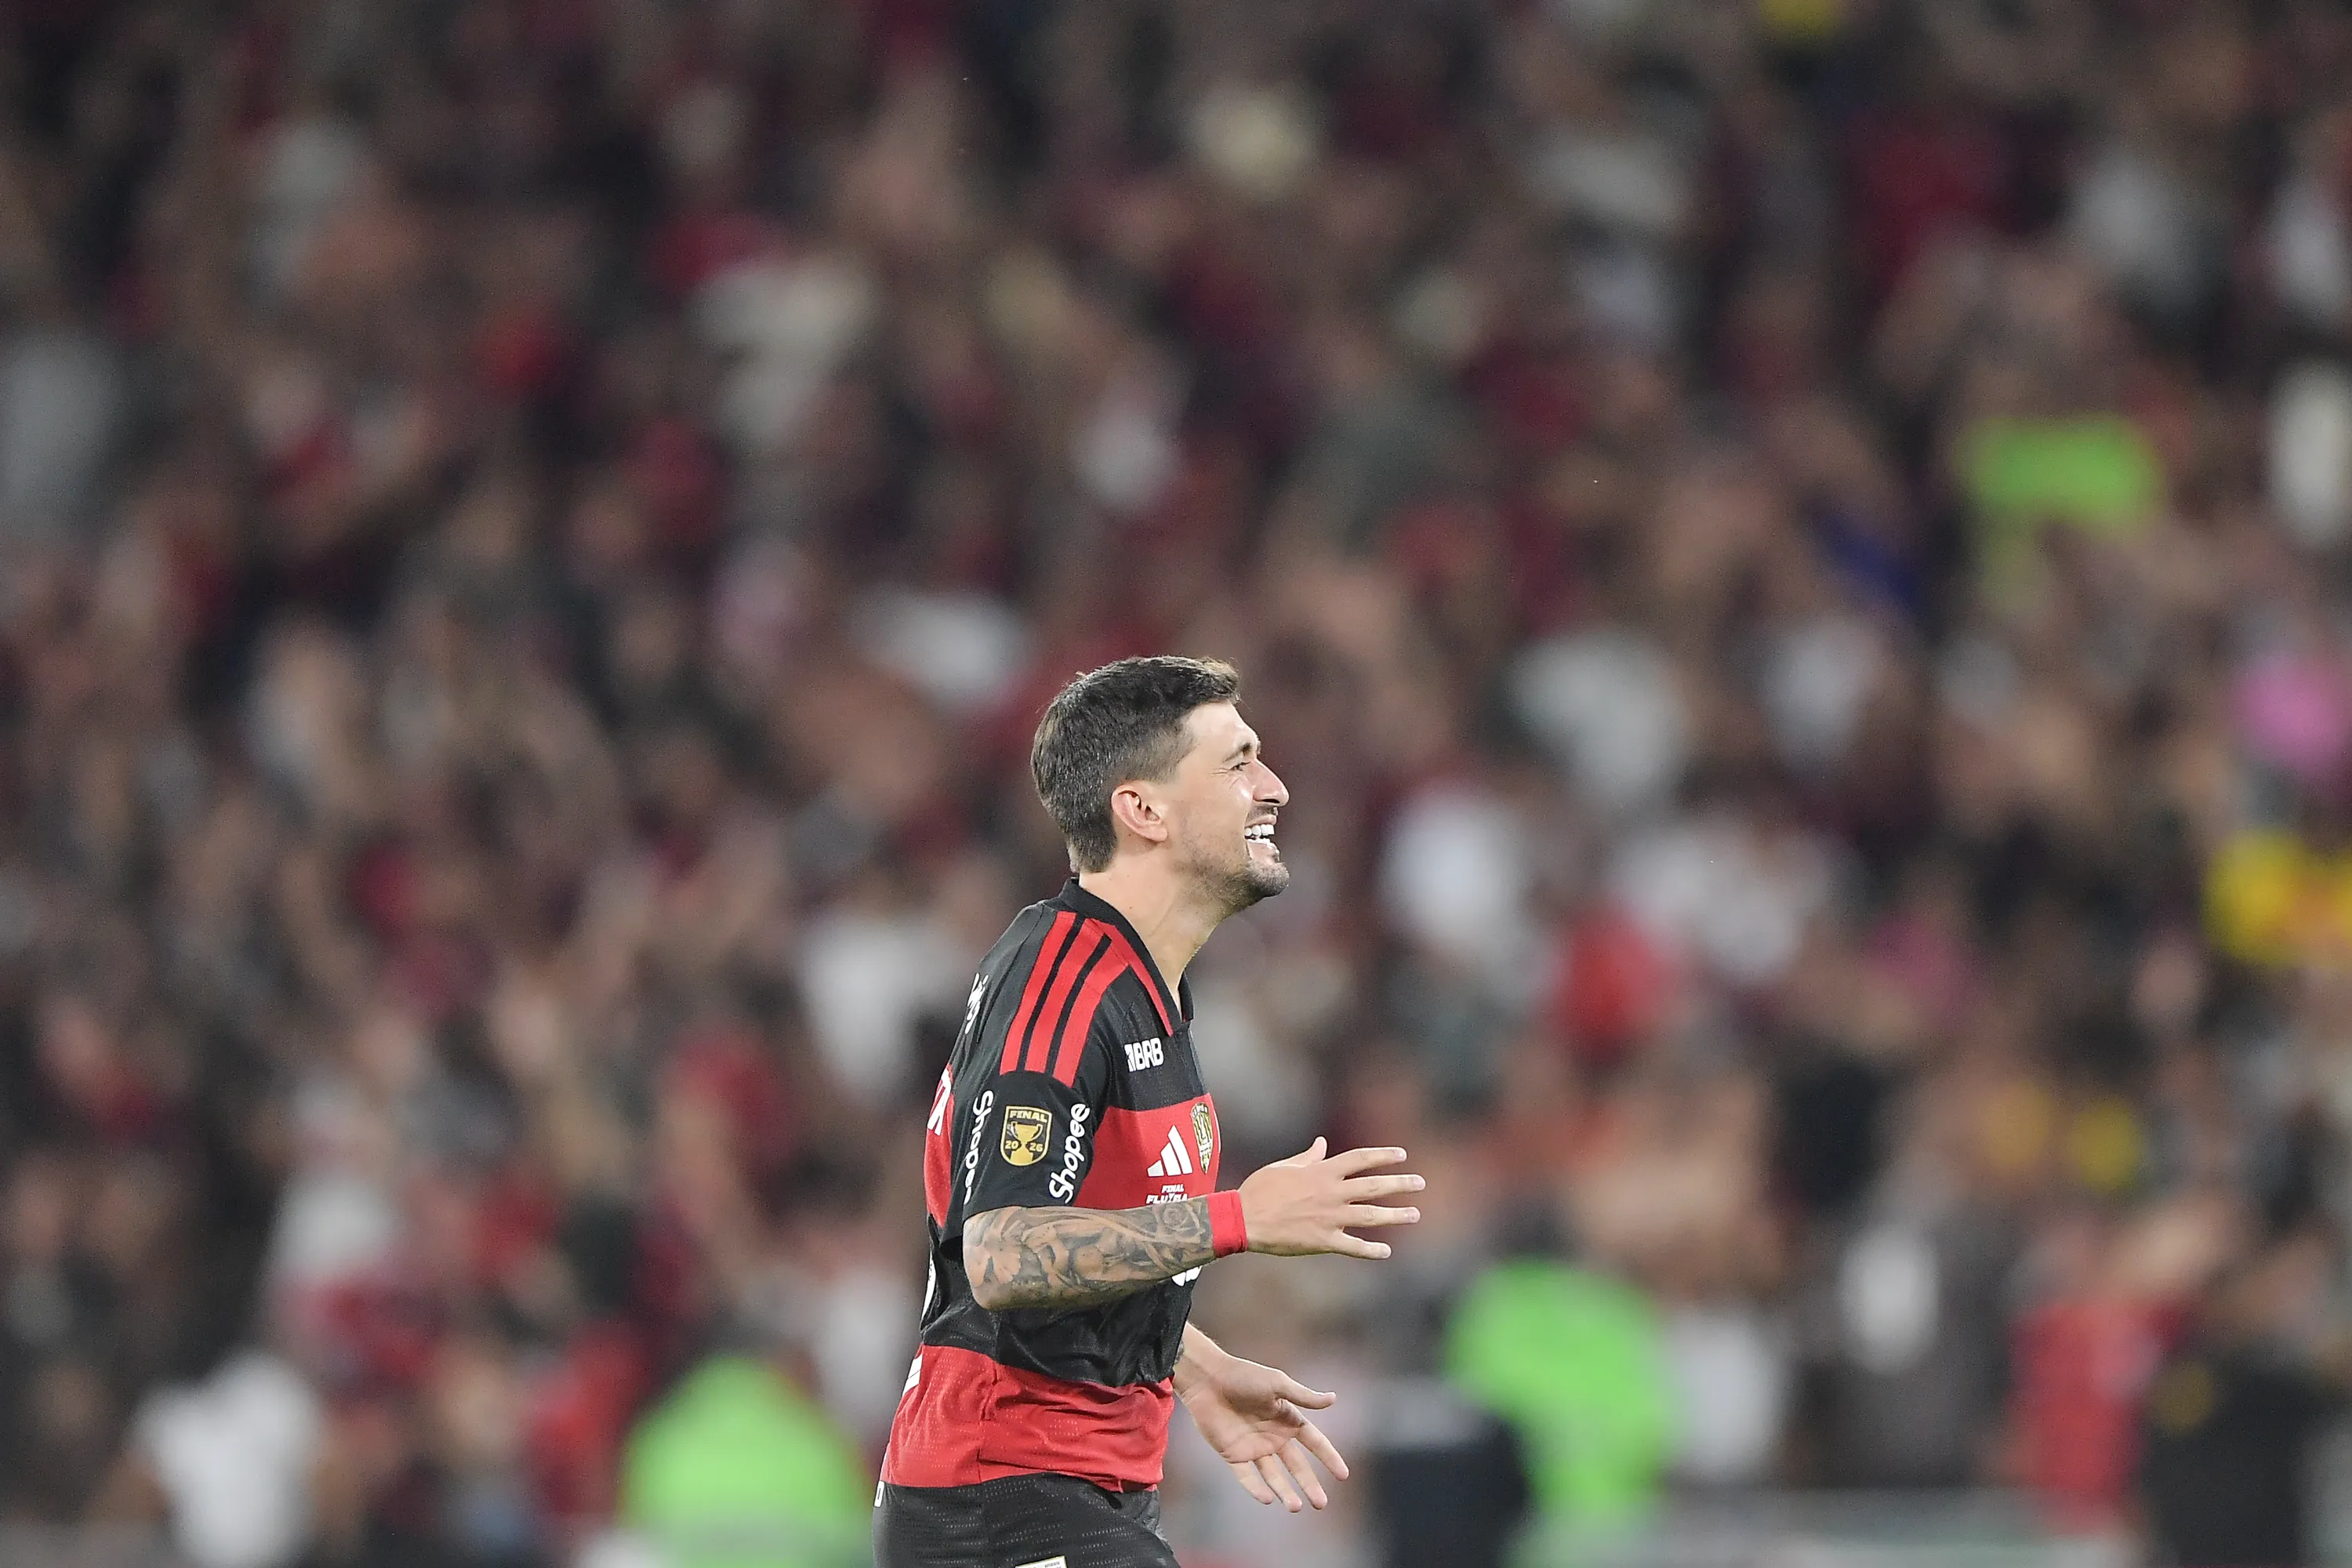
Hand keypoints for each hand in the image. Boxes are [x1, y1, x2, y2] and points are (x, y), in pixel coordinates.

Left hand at [1177, 1340, 1349, 1511]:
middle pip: (1297, 1466)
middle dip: (1309, 1485)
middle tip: (1321, 1504)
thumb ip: (1304, 1396)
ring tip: (1295, 1507)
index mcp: (1287, 1419)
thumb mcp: (1278, 1384)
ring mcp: (1254, 1447)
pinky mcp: (1233, 1455)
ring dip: (1285, 1492)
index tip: (1344, 1475)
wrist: (1208, 1380)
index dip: (1329, 1458)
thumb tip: (1333, 1399)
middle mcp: (1274, 1436)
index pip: (1315, 1442)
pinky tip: (1267, 1499)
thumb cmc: (1245, 1376)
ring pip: (1274, 1476)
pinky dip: (1256, 1489)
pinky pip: (1247, 1477)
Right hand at [1237, 1138, 1421, 1258]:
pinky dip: (1371, 1250)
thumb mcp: (1284, 1166)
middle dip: (1400, 1184)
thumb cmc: (1260, 1189)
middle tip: (1420, 1183)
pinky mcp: (1324, 1241)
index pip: (1361, 1159)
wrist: (1244, 1218)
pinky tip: (1386, 1252)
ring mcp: (1330, 1218)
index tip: (1402, 1155)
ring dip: (1395, 1215)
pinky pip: (1353, 1247)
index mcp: (1322, 1172)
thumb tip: (1322, 1143)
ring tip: (1415, 1214)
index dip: (1383, 1156)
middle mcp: (1331, 1193)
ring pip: (1371, 1215)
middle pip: (1374, 1186)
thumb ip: (1308, 1157)